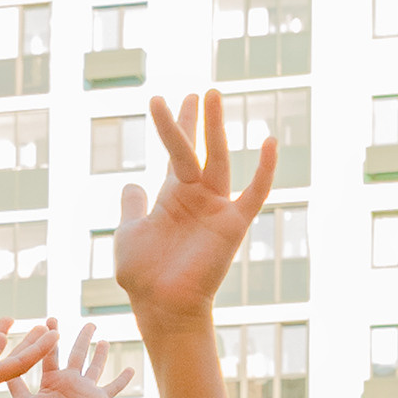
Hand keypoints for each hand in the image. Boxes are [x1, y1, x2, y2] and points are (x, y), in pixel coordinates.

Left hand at [15, 324, 134, 397]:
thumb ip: (16, 384)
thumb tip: (5, 364)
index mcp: (51, 381)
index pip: (51, 354)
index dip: (51, 337)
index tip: (50, 320)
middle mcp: (69, 382)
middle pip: (77, 354)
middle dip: (82, 338)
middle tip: (89, 323)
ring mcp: (85, 390)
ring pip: (95, 366)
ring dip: (100, 353)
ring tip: (103, 340)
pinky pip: (114, 387)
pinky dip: (123, 379)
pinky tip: (132, 369)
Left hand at [113, 91, 276, 331]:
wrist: (161, 307)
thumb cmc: (143, 277)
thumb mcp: (128, 234)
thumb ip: (131, 207)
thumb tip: (130, 183)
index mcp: (171, 197)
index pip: (176, 154)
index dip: (173, 127)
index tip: (167, 99)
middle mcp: (196, 198)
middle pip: (197, 149)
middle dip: (196, 120)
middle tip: (199, 91)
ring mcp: (216, 208)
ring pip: (219, 159)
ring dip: (216, 127)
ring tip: (212, 94)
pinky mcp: (232, 224)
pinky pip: (254, 193)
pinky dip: (264, 170)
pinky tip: (269, 142)